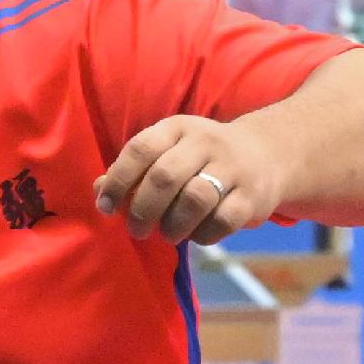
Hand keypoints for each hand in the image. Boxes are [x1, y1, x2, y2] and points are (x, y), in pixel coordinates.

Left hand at [96, 114, 286, 242]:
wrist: (265, 154)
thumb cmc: (199, 158)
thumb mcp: (166, 151)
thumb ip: (132, 170)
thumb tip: (99, 192)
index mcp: (177, 128)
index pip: (140, 149)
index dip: (117, 180)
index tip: (105, 207)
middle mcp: (206, 142)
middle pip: (164, 177)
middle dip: (142, 209)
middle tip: (136, 229)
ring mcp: (233, 168)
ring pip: (194, 199)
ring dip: (172, 225)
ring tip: (167, 234)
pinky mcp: (252, 196)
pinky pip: (222, 221)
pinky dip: (203, 235)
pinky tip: (196, 234)